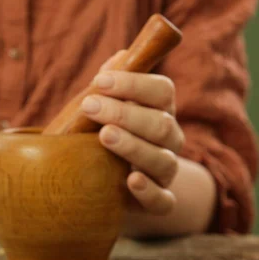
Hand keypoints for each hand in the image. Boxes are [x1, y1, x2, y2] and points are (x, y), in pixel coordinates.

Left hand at [81, 51, 184, 214]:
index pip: (162, 91)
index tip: (99, 81)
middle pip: (161, 124)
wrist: (103, 182)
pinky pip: (163, 201)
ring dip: (133, 146)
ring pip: (163, 160)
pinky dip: (150, 191)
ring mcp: (164, 171)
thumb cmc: (100, 135)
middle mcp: (168, 140)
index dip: (134, 84)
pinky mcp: (157, 201)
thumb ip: (109, 86)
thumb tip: (119, 57)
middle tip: (90, 106)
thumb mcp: (101, 109)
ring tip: (104, 136)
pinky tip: (131, 180)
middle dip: (124, 113)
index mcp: (158, 111)